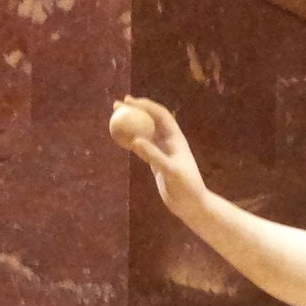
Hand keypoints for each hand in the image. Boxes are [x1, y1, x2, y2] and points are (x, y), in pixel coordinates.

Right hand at [109, 96, 206, 220]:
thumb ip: (154, 155)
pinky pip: (140, 148)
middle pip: (150, 120)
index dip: (145, 105)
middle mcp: (169, 142)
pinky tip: (119, 138)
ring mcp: (162, 152)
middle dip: (134, 109)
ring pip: (143, 132)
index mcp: (176, 139)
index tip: (128, 101)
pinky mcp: (156, 163)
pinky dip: (130, 141)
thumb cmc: (185, 188)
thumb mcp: (170, 171)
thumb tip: (135, 140)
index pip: (160, 115)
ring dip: (130, 123)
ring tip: (114, 116)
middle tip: (117, 104)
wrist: (191, 205)